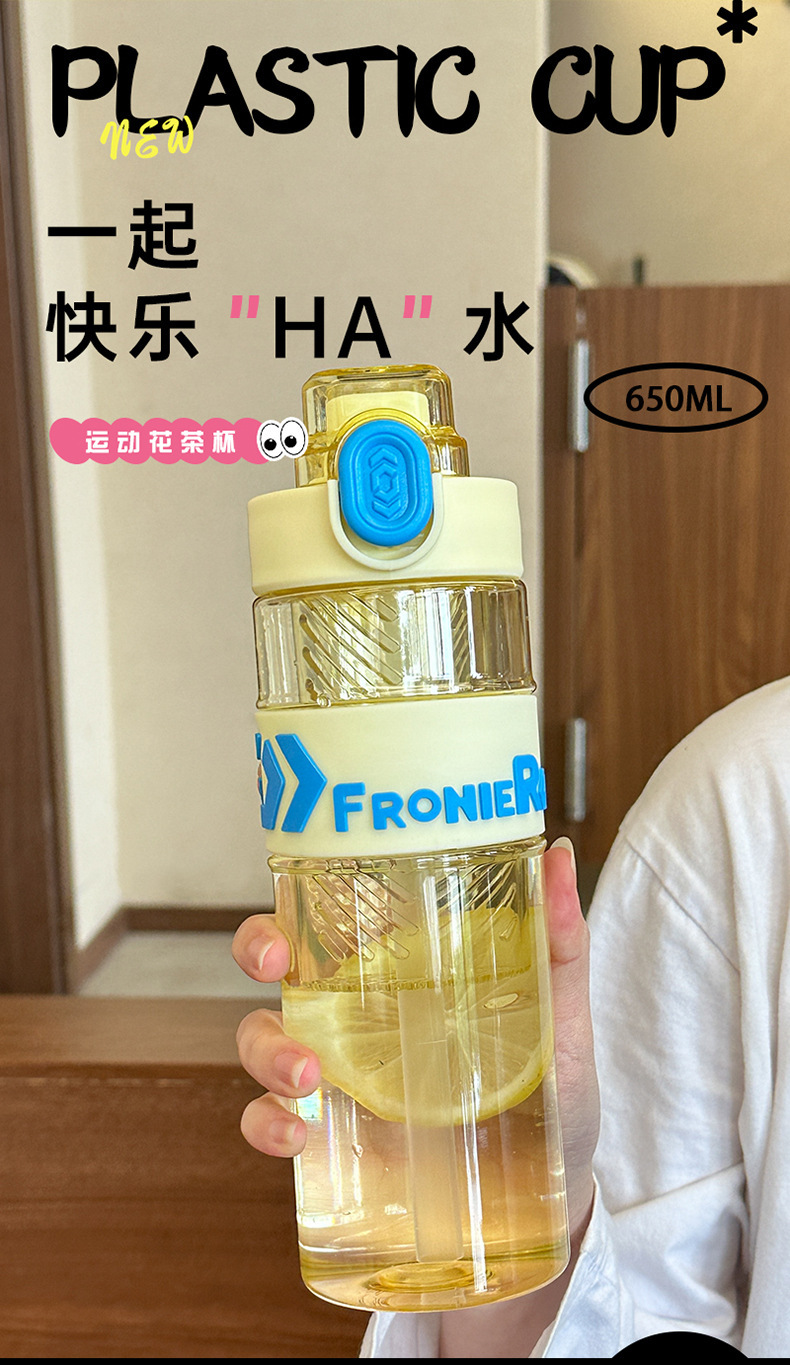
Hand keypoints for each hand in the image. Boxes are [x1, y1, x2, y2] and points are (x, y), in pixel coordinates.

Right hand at [233, 838, 599, 1242]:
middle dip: (255, 953)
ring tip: (307, 1076)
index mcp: (399, 972)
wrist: (558, 1188)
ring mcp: (341, 1076)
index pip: (329, 920)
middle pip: (278, 969)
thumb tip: (557, 856)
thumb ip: (559, 942)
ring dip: (265, 1051)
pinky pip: (275, 1123)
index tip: (285, 921)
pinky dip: (267, 1125)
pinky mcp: (338, 1139)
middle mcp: (356, 1016)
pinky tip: (295, 1135)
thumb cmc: (553, 1090)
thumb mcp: (560, 1014)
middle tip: (273, 970)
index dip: (289, 907)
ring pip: (264, 1042)